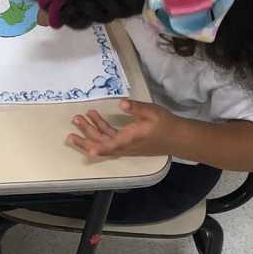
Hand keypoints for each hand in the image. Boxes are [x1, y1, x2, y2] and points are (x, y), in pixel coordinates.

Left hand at [66, 100, 180, 160]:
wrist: (178, 138)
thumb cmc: (165, 124)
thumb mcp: (152, 112)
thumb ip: (136, 108)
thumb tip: (122, 103)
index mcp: (131, 139)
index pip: (112, 146)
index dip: (100, 149)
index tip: (88, 150)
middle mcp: (125, 145)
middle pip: (101, 144)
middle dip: (85, 135)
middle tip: (74, 122)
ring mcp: (125, 145)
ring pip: (103, 141)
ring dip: (90, 130)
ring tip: (79, 117)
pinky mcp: (127, 142)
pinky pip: (109, 138)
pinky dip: (100, 128)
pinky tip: (95, 117)